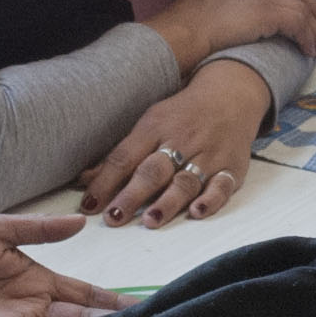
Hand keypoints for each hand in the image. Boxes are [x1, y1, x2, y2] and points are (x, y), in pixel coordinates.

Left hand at [80, 59, 269, 227]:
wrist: (230, 95)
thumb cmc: (182, 115)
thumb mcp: (149, 125)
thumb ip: (121, 156)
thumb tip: (84, 180)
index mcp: (154, 128)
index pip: (125, 157)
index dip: (105, 181)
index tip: (89, 204)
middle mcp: (180, 142)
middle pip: (153, 171)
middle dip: (132, 195)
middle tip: (114, 217)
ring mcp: (207, 156)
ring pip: (185, 182)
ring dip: (167, 202)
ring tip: (150, 220)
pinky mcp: (231, 168)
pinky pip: (222, 185)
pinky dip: (210, 200)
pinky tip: (197, 212)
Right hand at [139, 0, 315, 73]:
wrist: (175, 37)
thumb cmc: (176, 35)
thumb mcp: (192, 14)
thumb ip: (210, 14)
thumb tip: (213, 28)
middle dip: (313, 4)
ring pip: (301, 5)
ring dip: (315, 28)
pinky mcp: (265, 13)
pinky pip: (298, 22)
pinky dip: (309, 36)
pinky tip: (311, 51)